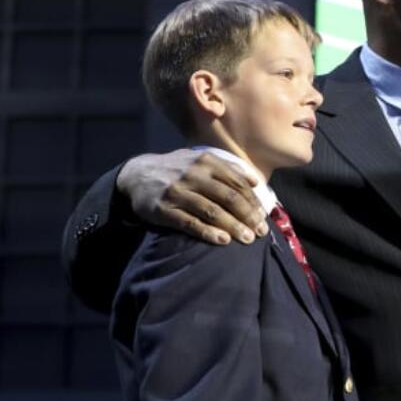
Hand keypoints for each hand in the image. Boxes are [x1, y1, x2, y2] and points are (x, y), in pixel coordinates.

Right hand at [116, 149, 268, 244]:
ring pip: (212, 211)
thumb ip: (228, 169)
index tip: (264, 218)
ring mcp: (178, 192)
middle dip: (248, 216)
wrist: (137, 174)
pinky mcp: (164, 210)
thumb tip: (256, 182)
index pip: (238, 184)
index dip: (253, 202)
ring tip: (248, 239)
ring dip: (234, 226)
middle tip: (261, 232)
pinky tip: (223, 240)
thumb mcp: (200, 160)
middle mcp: (193, 174)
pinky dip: (208, 232)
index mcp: (206, 162)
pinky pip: (190, 223)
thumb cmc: (177, 169)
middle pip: (229, 198)